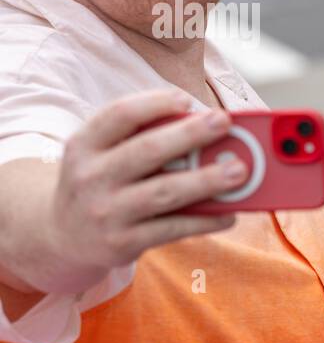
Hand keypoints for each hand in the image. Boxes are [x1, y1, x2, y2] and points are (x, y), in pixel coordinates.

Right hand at [45, 90, 244, 289]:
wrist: (63, 237)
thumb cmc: (102, 182)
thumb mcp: (101, 154)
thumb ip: (140, 137)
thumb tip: (203, 127)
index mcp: (84, 145)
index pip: (117, 115)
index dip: (153, 104)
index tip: (186, 99)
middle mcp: (90, 177)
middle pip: (147, 151)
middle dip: (190, 135)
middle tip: (224, 123)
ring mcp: (106, 212)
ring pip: (165, 192)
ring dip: (206, 180)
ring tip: (240, 170)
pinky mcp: (123, 242)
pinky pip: (172, 228)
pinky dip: (205, 220)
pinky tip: (230, 212)